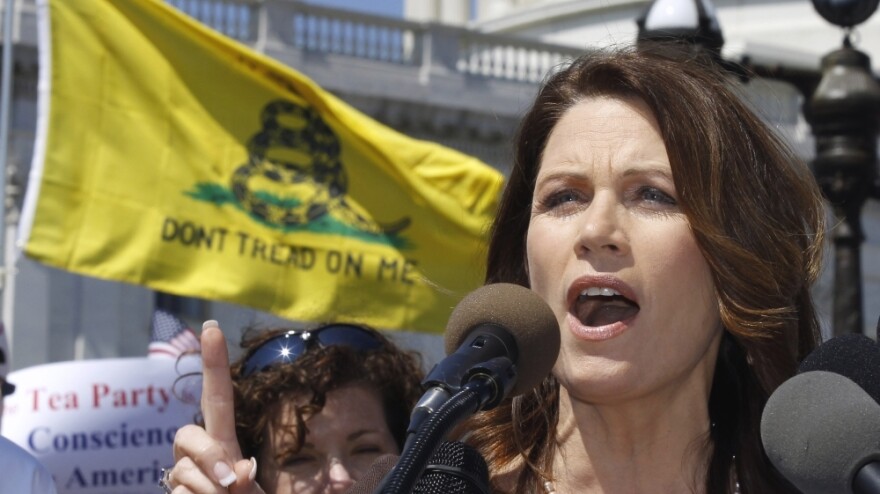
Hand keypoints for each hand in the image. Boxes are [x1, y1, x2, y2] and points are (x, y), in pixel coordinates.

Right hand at [170, 321, 264, 492]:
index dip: (213, 362)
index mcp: (222, 441)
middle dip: (207, 455)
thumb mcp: (251, 491)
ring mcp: (181, 471)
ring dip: (209, 493)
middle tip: (228, 483)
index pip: (216, 396)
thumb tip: (239, 468)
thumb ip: (246, 480)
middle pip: (188, 433)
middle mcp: (197, 450)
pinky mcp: (171, 490)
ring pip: (185, 472)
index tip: (212, 327)